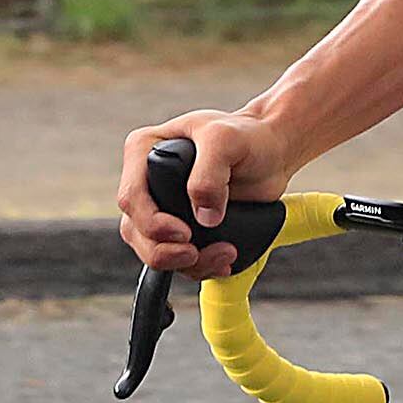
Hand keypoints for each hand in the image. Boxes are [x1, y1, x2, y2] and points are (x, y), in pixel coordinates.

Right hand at [119, 113, 296, 276]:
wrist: (271, 152)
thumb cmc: (247, 136)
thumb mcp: (225, 139)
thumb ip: (208, 173)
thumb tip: (202, 216)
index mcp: (145, 150)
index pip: (131, 197)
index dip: (152, 223)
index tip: (184, 233)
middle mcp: (148, 181)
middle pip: (136, 230)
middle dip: (164, 251)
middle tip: (195, 253)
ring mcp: (163, 206)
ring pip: (154, 250)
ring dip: (185, 263)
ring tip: (222, 254)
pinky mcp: (182, 226)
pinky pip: (177, 259)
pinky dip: (198, 266)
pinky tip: (221, 258)